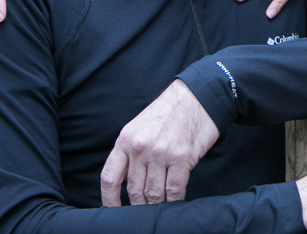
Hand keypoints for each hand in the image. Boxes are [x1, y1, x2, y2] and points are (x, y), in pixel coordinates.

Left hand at [100, 79, 218, 205]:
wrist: (197, 96)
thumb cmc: (169, 113)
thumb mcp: (140, 127)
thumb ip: (130, 153)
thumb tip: (126, 182)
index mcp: (126, 139)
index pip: (110, 177)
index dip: (109, 199)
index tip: (114, 211)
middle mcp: (140, 147)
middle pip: (134, 190)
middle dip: (139, 204)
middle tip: (145, 209)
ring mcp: (161, 152)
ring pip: (153, 193)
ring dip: (157, 204)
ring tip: (161, 205)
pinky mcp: (181, 157)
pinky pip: (174, 189)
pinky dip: (174, 200)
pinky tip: (175, 200)